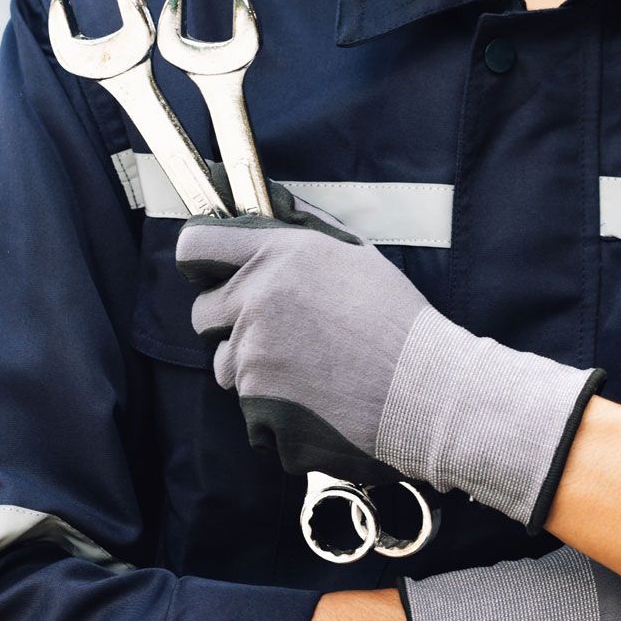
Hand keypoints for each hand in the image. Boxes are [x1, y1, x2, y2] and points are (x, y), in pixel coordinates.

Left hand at [177, 201, 601, 528]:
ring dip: (254, 370)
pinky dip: (275, 410)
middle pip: (202, 314)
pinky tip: (318, 403)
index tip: (210, 274)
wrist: (424, 391)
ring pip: (226, 366)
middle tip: (278, 336)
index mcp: (277, 257)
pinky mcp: (258, 405)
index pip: (196, 246)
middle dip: (228, 324)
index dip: (198, 261)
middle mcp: (255, 302)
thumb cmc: (398, 322)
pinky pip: (250, 408)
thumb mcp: (356, 256)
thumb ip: (304, 234)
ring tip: (310, 373)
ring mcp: (252, 357)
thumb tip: (273, 210)